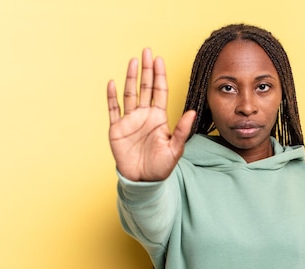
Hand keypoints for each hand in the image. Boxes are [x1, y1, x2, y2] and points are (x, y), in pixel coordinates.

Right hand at [107, 48, 195, 181]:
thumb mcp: (175, 149)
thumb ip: (181, 130)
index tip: (159, 60)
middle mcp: (144, 116)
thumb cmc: (161, 167)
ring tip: (133, 61)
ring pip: (130, 94)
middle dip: (146, 70)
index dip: (159, 76)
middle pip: (145, 88)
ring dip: (131, 78)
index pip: (159, 92)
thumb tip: (192, 112)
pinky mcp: (117, 129)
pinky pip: (113, 110)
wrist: (143, 181)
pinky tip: (112, 83)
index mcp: (158, 118)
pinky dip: (112, 96)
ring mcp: (130, 121)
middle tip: (147, 51)